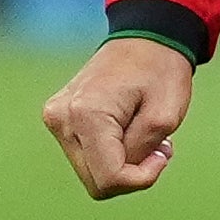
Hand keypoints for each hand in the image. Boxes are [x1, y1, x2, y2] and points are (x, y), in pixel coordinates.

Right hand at [42, 35, 194, 198]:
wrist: (145, 37)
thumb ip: (140, 153)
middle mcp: (61, 119)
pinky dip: (111, 153)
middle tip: (157, 146)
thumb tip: (120, 175)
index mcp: (85, 115)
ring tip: (143, 133)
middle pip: (97, 182)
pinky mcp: (59, 119)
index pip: (108, 180)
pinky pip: (87, 156)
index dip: (142, 179)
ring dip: (122, 164)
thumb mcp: (164, 117)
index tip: (162, 154)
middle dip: (132, 173)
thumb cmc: (160, 71)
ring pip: (91, 173)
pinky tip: (128, 130)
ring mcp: (56, 119)